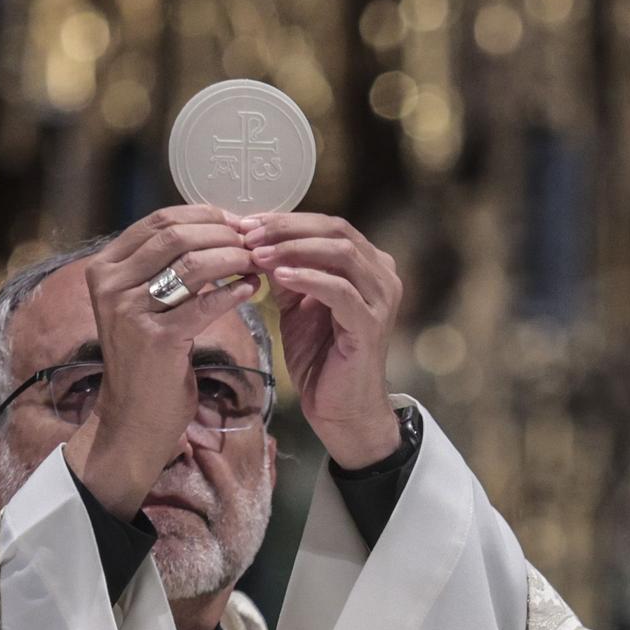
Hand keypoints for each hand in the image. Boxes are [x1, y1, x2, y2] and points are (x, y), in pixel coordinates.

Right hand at [66, 206, 261, 518]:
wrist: (134, 418)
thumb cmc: (148, 357)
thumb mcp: (145, 302)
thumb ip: (166, 265)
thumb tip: (220, 225)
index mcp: (104, 267)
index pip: (159, 220)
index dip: (205, 215)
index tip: (240, 222)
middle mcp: (109, 283)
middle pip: (177, 235)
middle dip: (224, 234)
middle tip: (257, 242)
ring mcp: (128, 310)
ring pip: (194, 263)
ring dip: (235, 259)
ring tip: (260, 264)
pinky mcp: (156, 339)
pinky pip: (205, 304)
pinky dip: (234, 293)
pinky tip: (252, 291)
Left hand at [241, 212, 403, 466]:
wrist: (341, 409)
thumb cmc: (322, 359)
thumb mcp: (298, 306)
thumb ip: (287, 273)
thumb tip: (257, 243)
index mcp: (369, 266)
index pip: (329, 225)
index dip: (287, 220)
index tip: (246, 223)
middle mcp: (383, 276)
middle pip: (336, 231)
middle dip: (287, 229)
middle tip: (248, 233)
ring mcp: (381, 300)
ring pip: (340, 253)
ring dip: (294, 249)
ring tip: (257, 253)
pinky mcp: (371, 325)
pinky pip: (339, 290)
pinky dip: (307, 278)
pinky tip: (278, 276)